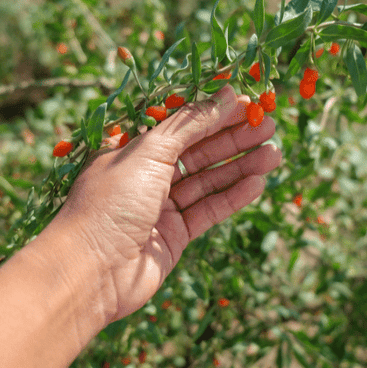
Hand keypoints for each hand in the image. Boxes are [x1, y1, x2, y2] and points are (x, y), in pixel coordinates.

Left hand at [46, 85, 281, 322]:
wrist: (91, 271)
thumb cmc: (110, 203)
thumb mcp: (148, 151)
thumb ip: (189, 124)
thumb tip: (225, 96)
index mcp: (131, 148)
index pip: (180, 124)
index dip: (214, 113)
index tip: (248, 103)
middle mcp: (146, 175)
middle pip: (199, 150)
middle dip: (235, 138)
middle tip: (271, 126)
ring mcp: (161, 206)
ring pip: (208, 180)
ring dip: (241, 166)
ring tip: (274, 154)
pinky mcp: (175, 236)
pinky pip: (209, 210)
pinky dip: (233, 197)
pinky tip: (258, 183)